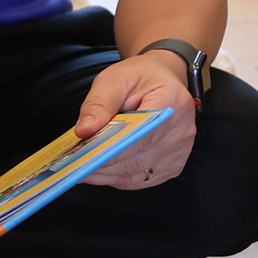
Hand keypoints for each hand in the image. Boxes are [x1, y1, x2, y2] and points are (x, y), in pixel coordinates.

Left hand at [77, 49, 197, 189]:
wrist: (162, 79)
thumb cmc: (140, 78)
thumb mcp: (115, 79)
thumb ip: (99, 103)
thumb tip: (84, 131)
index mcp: (172, 102)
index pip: (141, 135)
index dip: (113, 150)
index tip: (86, 155)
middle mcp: (182, 130)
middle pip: (138, 159)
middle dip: (104, 165)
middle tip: (75, 165)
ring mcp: (181, 151)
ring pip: (138, 174)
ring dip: (108, 174)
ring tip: (83, 169)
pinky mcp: (174, 164)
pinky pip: (142, 179)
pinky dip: (119, 178)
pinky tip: (101, 171)